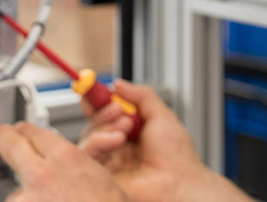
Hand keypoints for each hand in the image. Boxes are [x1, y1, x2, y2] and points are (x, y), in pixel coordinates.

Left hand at [0, 121, 127, 201]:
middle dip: (2, 137)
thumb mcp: (100, 178)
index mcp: (66, 158)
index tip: (18, 129)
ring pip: (13, 188)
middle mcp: (41, 174)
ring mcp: (25, 199)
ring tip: (41, 199)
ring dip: (22, 193)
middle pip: (10, 145)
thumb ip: (73, 165)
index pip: (35, 132)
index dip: (25, 129)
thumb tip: (58, 164)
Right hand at [78, 79, 251, 201]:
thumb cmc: (177, 156)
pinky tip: (117, 138)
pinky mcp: (102, 174)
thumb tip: (118, 84)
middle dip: (103, 111)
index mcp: (132, 132)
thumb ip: (141, 95)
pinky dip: (99, 140)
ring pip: (89, 136)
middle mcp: (118, 147)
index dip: (98, 101)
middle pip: (93, 124)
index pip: (106, 114)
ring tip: (126, 125)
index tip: (93, 90)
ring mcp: (110, 161)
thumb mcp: (161, 115)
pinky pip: (88, 154)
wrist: (178, 182)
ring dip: (103, 124)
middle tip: (117, 107)